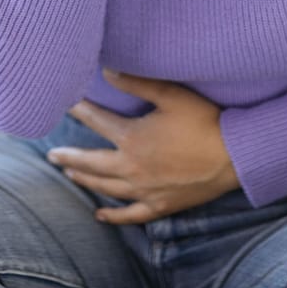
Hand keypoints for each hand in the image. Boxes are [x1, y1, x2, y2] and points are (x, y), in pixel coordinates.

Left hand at [46, 69, 240, 223]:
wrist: (234, 157)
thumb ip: (138, 83)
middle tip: (52, 154)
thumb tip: (107, 71)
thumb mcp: (171, 95)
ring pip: (105, 188)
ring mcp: (144, 191)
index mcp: (132, 139)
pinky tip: (100, 215)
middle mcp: (132, 168)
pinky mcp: (160, 206)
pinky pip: (130, 215)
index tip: (62, 103)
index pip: (96, 121)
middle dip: (69, 156)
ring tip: (70, 174)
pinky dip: (113, 217)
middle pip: (91, 162)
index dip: (78, 110)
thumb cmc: (204, 122)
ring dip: (85, 180)